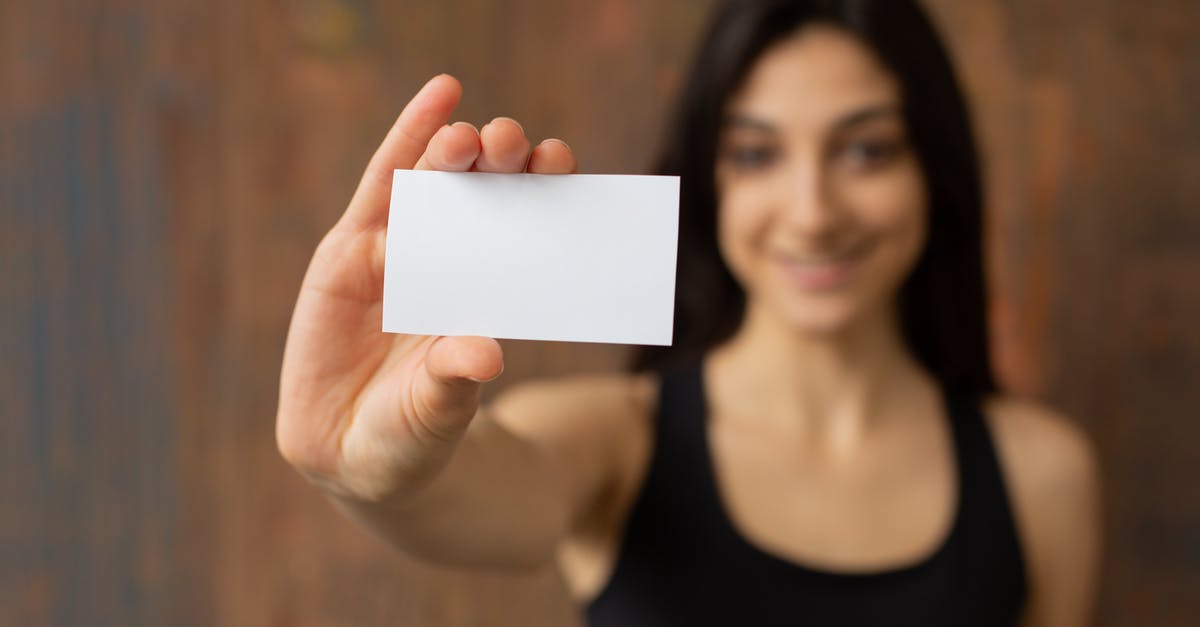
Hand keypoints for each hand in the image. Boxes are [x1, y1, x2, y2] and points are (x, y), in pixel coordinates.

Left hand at [276, 74, 576, 501]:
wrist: (391, 465)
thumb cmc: (380, 445)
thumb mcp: (405, 426)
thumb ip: (439, 390)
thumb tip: (484, 353)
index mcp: (344, 282)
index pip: (381, 198)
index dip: (411, 143)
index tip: (448, 103)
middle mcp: (388, 265)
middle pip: (427, 191)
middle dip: (463, 158)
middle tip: (503, 142)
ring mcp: (433, 272)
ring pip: (468, 207)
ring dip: (505, 174)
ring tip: (542, 155)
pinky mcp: (470, 289)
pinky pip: (498, 239)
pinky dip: (526, 204)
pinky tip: (554, 172)